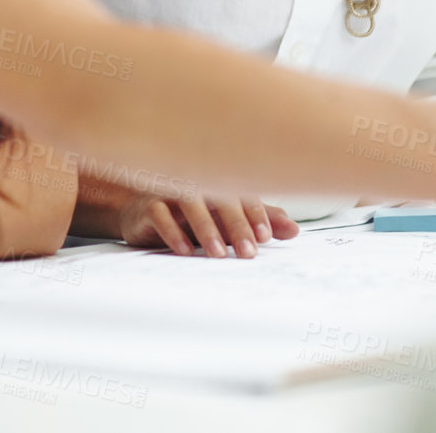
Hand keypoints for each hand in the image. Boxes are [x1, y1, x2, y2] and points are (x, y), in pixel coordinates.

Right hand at [115, 194, 299, 257]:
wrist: (140, 211)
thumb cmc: (191, 213)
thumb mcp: (227, 218)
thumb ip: (260, 221)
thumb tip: (295, 230)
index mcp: (219, 184)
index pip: (242, 193)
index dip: (255, 213)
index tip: (265, 237)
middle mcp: (198, 183)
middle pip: (219, 197)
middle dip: (236, 224)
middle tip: (249, 252)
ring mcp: (172, 192)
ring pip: (190, 202)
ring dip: (206, 227)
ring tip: (219, 253)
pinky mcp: (148, 206)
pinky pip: (159, 213)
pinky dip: (173, 231)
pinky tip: (185, 250)